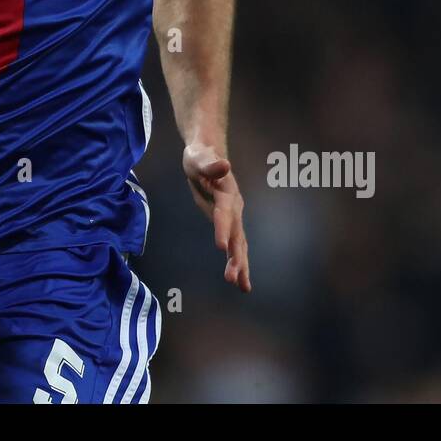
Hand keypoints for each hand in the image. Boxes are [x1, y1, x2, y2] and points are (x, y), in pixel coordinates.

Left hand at [182, 141, 250, 292]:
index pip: (224, 212)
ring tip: (242, 286)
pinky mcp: (230, 222)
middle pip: (237, 234)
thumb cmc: (200, 156)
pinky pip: (236, 245)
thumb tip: (225, 164)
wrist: (208, 153)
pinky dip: (239, 262)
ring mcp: (234, 215)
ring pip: (239, 243)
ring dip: (240, 264)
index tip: (220, 246)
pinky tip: (240, 281)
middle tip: (232, 277)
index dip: (222, 228)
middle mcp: (234, 206)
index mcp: (226, 192)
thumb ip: (210, 163)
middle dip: (235, 256)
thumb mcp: (199, 157)